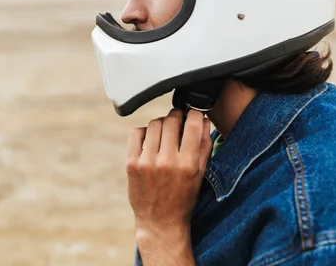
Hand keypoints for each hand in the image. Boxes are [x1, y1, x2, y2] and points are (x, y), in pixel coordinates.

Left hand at [126, 108, 211, 263]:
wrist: (160, 222)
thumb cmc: (184, 197)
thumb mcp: (200, 173)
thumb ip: (204, 145)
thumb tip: (202, 118)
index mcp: (188, 164)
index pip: (192, 124)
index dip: (194, 112)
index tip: (193, 112)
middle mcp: (167, 162)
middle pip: (171, 120)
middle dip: (176, 117)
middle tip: (178, 122)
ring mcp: (147, 162)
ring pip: (154, 124)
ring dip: (161, 124)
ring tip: (164, 133)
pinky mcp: (131, 164)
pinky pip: (136, 133)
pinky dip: (144, 132)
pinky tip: (150, 141)